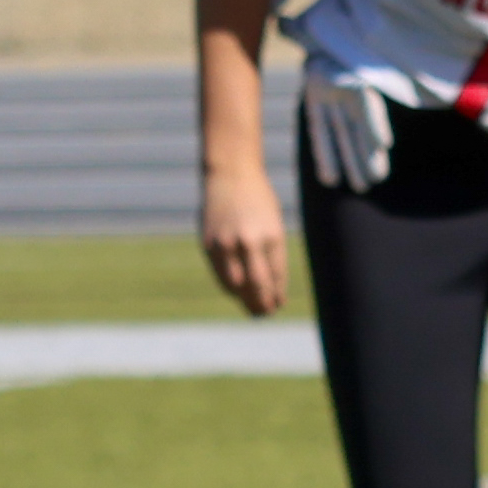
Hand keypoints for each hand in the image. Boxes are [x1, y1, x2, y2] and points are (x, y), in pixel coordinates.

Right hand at [198, 165, 291, 317]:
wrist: (230, 174)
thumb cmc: (257, 199)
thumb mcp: (273, 223)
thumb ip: (270, 253)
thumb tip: (270, 286)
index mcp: (271, 236)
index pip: (275, 276)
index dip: (276, 294)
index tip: (277, 304)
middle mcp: (248, 242)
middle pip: (256, 286)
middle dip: (262, 304)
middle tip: (266, 313)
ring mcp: (226, 244)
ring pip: (235, 285)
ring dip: (244, 299)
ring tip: (252, 308)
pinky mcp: (209, 245)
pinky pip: (220, 274)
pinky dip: (229, 286)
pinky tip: (236, 290)